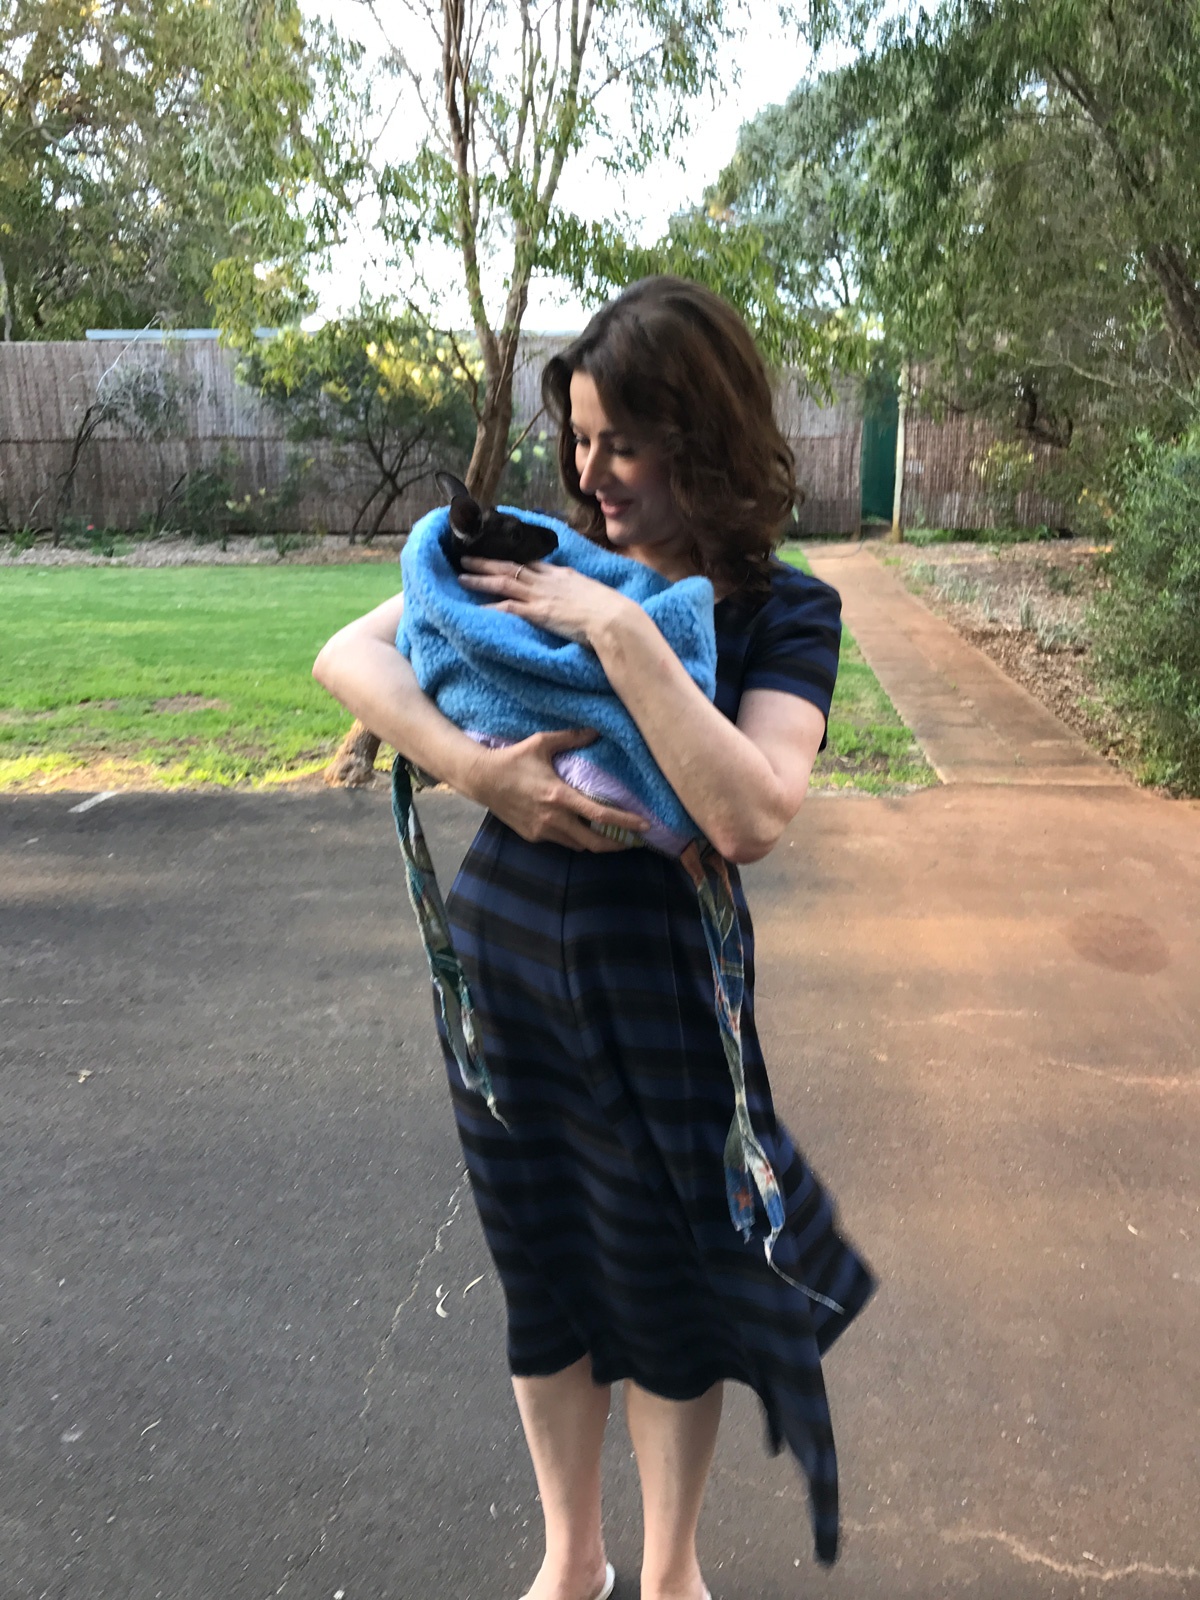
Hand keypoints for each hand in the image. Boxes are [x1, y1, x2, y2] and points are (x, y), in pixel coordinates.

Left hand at [457, 555, 632, 645]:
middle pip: (510, 566)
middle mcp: (547, 581)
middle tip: (465, 558)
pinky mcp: (538, 613)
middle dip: (486, 562)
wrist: (614, 618)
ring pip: (504, 582)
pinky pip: (508, 608)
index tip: (496, 555)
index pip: (530, 562)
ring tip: (462, 576)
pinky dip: (491, 608)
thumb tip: (575, 592)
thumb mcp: (591, 592)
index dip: (510, 558)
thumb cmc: (610, 609)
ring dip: (481, 579)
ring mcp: (541, 596)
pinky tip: (476, 610)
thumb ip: (577, 590)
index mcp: (560, 574)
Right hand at [465, 727, 649, 851]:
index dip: (625, 823)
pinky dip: (575, 839)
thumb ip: (571, 738)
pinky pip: (561, 842)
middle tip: (633, 840)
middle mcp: (553, 818)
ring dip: (595, 843)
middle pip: (593, 843)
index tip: (644, 826)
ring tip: (612, 837)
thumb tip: (596, 730)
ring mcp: (542, 830)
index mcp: (559, 796)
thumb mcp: (542, 743)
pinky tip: (581, 829)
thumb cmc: (513, 760)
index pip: (600, 815)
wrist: (482, 780)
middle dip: (616, 845)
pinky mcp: (533, 836)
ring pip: (578, 846)